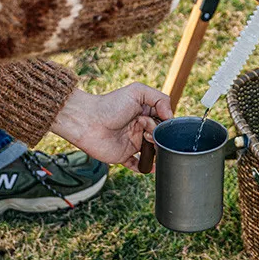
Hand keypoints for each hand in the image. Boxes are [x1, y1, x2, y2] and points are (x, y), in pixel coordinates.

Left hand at [51, 84, 172, 169]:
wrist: (87, 121)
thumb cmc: (110, 105)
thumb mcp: (138, 91)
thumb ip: (159, 98)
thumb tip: (170, 116)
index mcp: (144, 113)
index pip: (163, 121)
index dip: (165, 123)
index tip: (160, 122)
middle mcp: (139, 128)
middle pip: (159, 137)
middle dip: (159, 136)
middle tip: (148, 132)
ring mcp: (132, 143)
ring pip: (152, 152)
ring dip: (156, 151)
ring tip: (149, 145)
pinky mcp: (123, 156)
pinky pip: (137, 165)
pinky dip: (145, 168)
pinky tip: (151, 167)